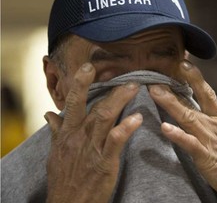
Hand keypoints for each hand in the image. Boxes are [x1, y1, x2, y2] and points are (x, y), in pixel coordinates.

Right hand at [45, 63, 142, 202]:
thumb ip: (56, 131)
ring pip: (105, 118)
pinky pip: (115, 141)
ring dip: (121, 101)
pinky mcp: (103, 162)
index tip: (88, 68)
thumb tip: (48, 114)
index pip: (73, 103)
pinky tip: (137, 118)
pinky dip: (126, 128)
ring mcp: (91, 149)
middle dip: (109, 90)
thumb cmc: (63, 178)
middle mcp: (78, 137)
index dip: (80, 84)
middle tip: (125, 76)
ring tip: (134, 88)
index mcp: (67, 133)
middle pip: (94, 107)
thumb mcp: (55, 153)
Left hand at [149, 60, 216, 202]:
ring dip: (170, 104)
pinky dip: (178, 135)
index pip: (206, 93)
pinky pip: (190, 143)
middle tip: (160, 74)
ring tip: (155, 92)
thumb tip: (200, 111)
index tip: (183, 63)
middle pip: (194, 100)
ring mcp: (210, 139)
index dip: (195, 77)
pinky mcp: (206, 156)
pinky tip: (165, 128)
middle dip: (177, 86)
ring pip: (188, 117)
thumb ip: (214, 121)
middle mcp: (214, 124)